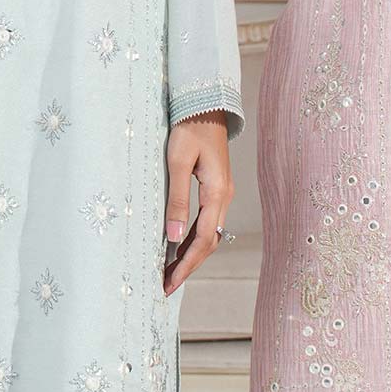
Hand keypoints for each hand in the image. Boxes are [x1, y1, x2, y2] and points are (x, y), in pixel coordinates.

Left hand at [162, 111, 233, 296]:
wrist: (204, 105)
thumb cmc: (189, 129)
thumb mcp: (178, 162)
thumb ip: (176, 200)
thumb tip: (171, 237)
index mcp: (217, 192)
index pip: (202, 239)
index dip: (186, 264)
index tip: (169, 282)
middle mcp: (224, 197)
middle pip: (208, 242)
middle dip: (188, 266)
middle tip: (167, 286)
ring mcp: (222, 194)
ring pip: (209, 235)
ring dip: (191, 255)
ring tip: (170, 273)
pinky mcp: (216, 189)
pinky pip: (207, 223)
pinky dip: (193, 240)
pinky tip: (178, 248)